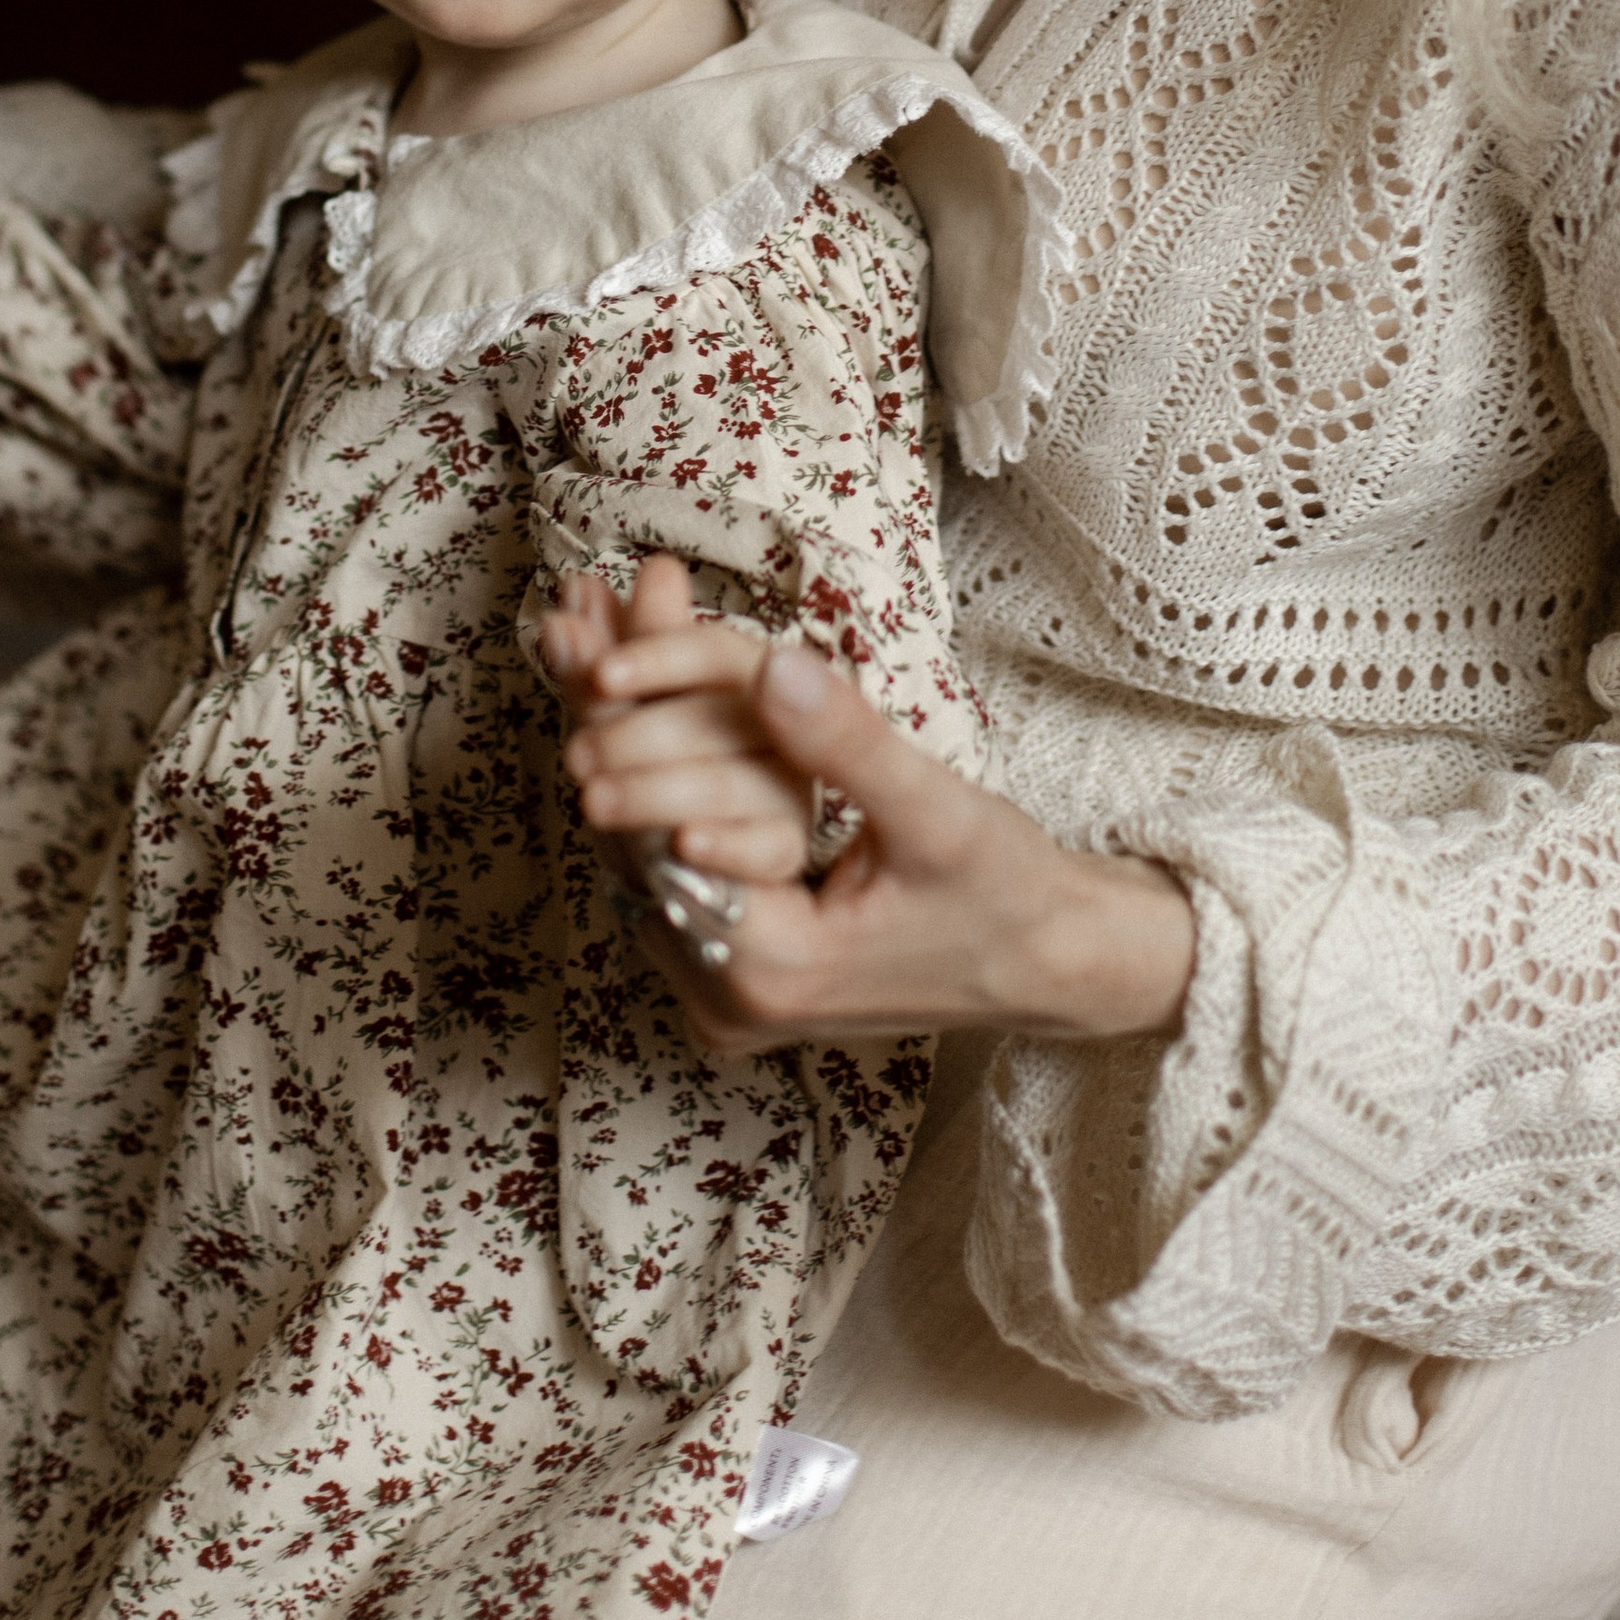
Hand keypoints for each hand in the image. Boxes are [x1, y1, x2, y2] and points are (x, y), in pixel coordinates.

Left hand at [545, 554, 814, 887]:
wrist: (668, 862)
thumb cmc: (648, 771)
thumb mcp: (616, 715)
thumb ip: (597, 660)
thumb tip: (574, 593)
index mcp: (745, 677)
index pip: (717, 651)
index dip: (659, 655)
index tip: (601, 673)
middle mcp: (777, 727)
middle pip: (723, 716)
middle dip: (637, 733)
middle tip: (576, 756)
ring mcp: (786, 789)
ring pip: (729, 783)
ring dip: (652, 792)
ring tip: (592, 800)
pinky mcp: (785, 850)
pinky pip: (767, 848)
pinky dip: (724, 846)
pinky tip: (681, 844)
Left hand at [564, 611, 1195, 1058]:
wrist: (1054, 963)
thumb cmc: (1008, 889)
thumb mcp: (938, 810)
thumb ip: (846, 743)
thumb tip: (771, 667)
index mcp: (769, 967)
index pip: (652, 831)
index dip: (617, 720)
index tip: (584, 628)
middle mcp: (728, 1000)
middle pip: (628, 841)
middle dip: (600, 721)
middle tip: (565, 617)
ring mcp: (725, 1002)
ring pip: (636, 855)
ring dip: (616, 749)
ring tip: (580, 644)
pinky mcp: (737, 981)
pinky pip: (668, 873)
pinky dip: (649, 789)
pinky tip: (627, 712)